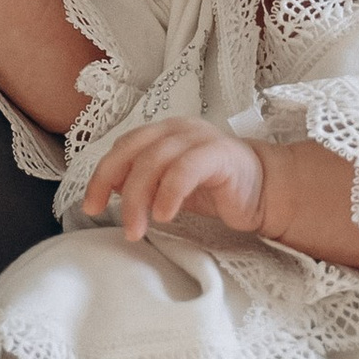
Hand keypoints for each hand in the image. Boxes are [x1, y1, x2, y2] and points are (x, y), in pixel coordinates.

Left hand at [79, 115, 267, 240]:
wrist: (266, 191)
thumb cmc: (216, 189)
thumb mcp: (170, 186)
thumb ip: (142, 182)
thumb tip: (110, 189)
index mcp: (161, 133)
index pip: (121, 148)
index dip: (101, 176)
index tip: (91, 207)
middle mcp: (177, 130)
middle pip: (132, 151)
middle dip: (113, 186)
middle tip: (111, 219)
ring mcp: (199, 138)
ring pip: (154, 160)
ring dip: (139, 198)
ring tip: (137, 229)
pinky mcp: (220, 154)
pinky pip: (185, 169)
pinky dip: (169, 193)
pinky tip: (165, 216)